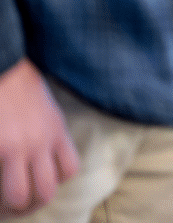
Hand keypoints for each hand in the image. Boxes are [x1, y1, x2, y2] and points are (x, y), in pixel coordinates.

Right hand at [0, 59, 79, 215]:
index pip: (68, 170)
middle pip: (47, 190)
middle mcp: (42, 142)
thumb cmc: (20, 84)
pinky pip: (1, 182)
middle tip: (17, 203)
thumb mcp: (45, 109)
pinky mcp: (2, 147)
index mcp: (56, 131)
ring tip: (3, 202)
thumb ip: (47, 131)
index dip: (53, 181)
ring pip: (22, 195)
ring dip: (11, 203)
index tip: (38, 179)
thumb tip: (40, 152)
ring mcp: (20, 146)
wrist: (6, 65)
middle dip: (32, 202)